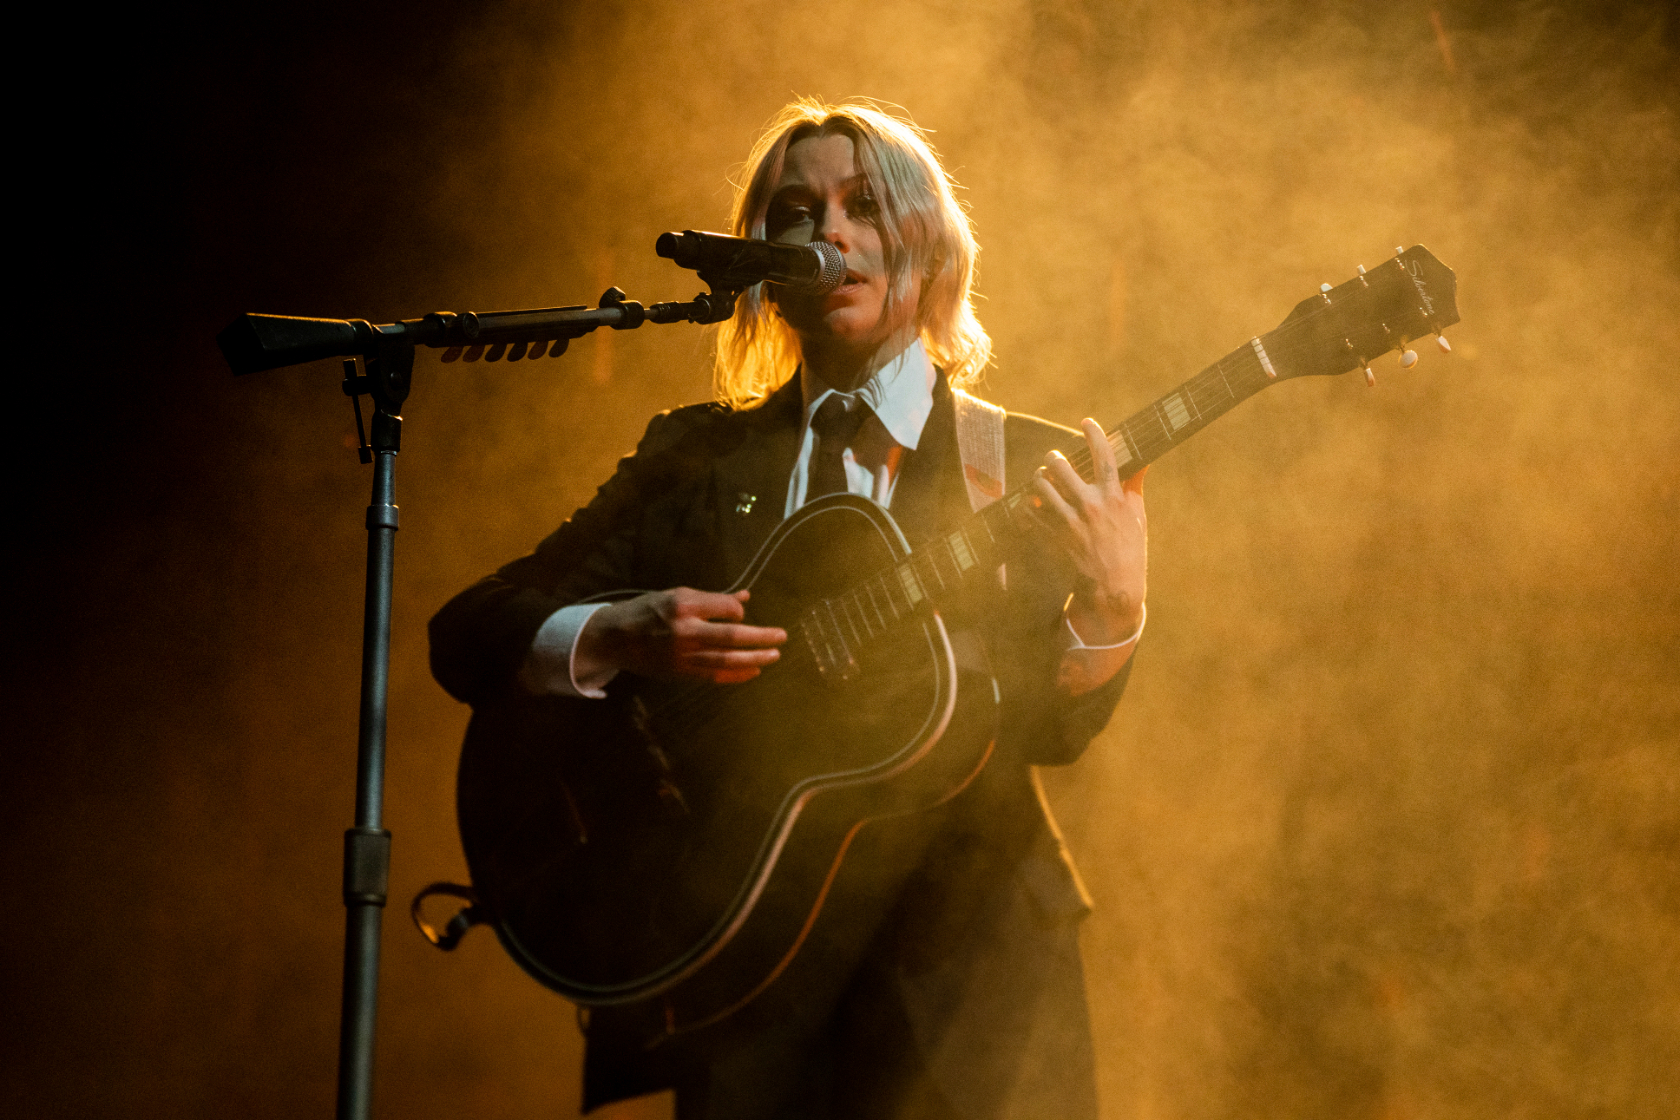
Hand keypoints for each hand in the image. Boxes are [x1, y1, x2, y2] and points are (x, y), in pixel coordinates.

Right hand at [580, 588, 785, 684]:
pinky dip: (736, 674)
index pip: (725, 608)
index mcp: (682, 605)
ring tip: (774, 655)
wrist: (616, 637)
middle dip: (760, 637)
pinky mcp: (681, 672)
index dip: (739, 611)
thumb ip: (712, 599)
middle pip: (731, 636)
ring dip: (754, 658)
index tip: (740, 613)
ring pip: (726, 660)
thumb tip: (746, 597)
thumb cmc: (648, 610)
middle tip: (782, 636)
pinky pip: (714, 675)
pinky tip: (753, 671)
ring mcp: (683, 655)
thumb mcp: (677, 595)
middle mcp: (684, 631)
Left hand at [1032, 419, 1147, 643]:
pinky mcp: (1054, 537)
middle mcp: (1091, 506)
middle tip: (1054, 460)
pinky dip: (1026, 505)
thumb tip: (1144, 458)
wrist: (1114, 587)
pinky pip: (1030, 512)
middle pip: (1061, 466)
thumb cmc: (1129, 549)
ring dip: (1038, 478)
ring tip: (1041, 480)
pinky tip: (1030, 503)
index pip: (1105, 456)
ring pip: (1041, 485)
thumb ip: (1134, 484)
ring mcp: (1070, 522)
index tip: (1086, 422)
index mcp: (1114, 497)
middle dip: (1053, 457)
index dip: (1094, 434)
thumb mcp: (1137, 515)